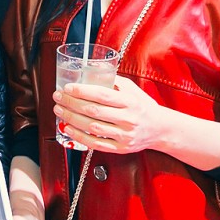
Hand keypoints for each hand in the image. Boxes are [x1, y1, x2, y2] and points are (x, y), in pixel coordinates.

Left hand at [53, 78, 167, 153]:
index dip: (82, 91)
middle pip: (94, 111)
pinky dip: (79, 136)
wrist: (161, 129)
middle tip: (58, 97)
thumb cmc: (144, 106)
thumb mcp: (133, 90)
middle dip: (71, 103)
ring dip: (72, 119)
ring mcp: (124, 135)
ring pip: (92, 127)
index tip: (68, 87)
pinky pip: (96, 143)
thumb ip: (114, 81)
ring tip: (59, 110)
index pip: (102, 95)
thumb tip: (91, 71)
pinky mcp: (120, 148)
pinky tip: (68, 128)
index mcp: (130, 102)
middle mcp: (127, 118)